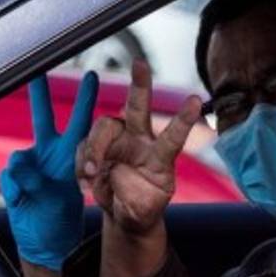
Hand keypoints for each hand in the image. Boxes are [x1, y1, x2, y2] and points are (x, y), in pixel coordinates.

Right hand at [0, 72, 97, 269]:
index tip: (92, 75)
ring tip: (33, 194)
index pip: (80, 122)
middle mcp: (49, 154)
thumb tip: (22, 169)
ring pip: (19, 156)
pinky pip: (10, 177)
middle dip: (40, 94)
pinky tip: (23, 199)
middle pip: (43, 118)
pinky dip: (16, 190)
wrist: (45, 241)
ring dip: (26, 176)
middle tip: (38, 69)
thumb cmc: (62, 217)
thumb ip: (48, 181)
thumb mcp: (67, 198)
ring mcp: (29, 166)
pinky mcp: (12, 179)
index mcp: (71, 156)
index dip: (85, 100)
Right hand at [77, 59, 201, 237]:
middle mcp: (140, 141)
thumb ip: (134, 196)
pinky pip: (83, 146)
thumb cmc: (142, 208)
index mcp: (160, 157)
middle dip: (140, 85)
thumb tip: (117, 172)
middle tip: (140, 64)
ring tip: (91, 174)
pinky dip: (80, 164)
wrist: (125, 212)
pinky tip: (86, 182)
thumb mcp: (145, 212)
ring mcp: (117, 141)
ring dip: (93, 148)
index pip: (173, 137)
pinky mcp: (97, 147)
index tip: (196, 100)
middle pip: (138, 108)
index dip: (183, 120)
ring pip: (102, 126)